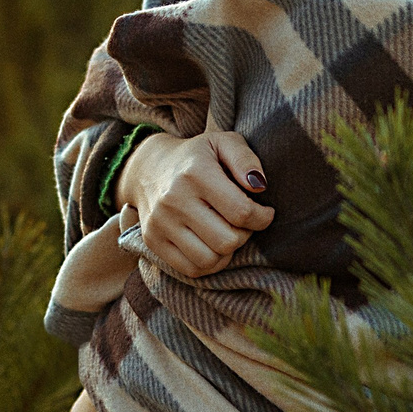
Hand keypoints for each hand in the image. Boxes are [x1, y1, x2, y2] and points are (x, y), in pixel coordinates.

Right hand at [121, 130, 272, 279]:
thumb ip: (245, 159)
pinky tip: (213, 246)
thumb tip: (259, 186)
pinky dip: (210, 264)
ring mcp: (160, 223)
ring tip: (228, 233)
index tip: (264, 212)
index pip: (242, 212)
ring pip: (210, 260)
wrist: (148, 168)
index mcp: (195, 173)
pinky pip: (191, 269)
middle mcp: (174, 199)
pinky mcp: (152, 241)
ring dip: (227, 252)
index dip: (262, 217)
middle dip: (244, 235)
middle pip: (228, 241)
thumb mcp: (223, 142)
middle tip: (243, 222)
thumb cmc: (196, 157)